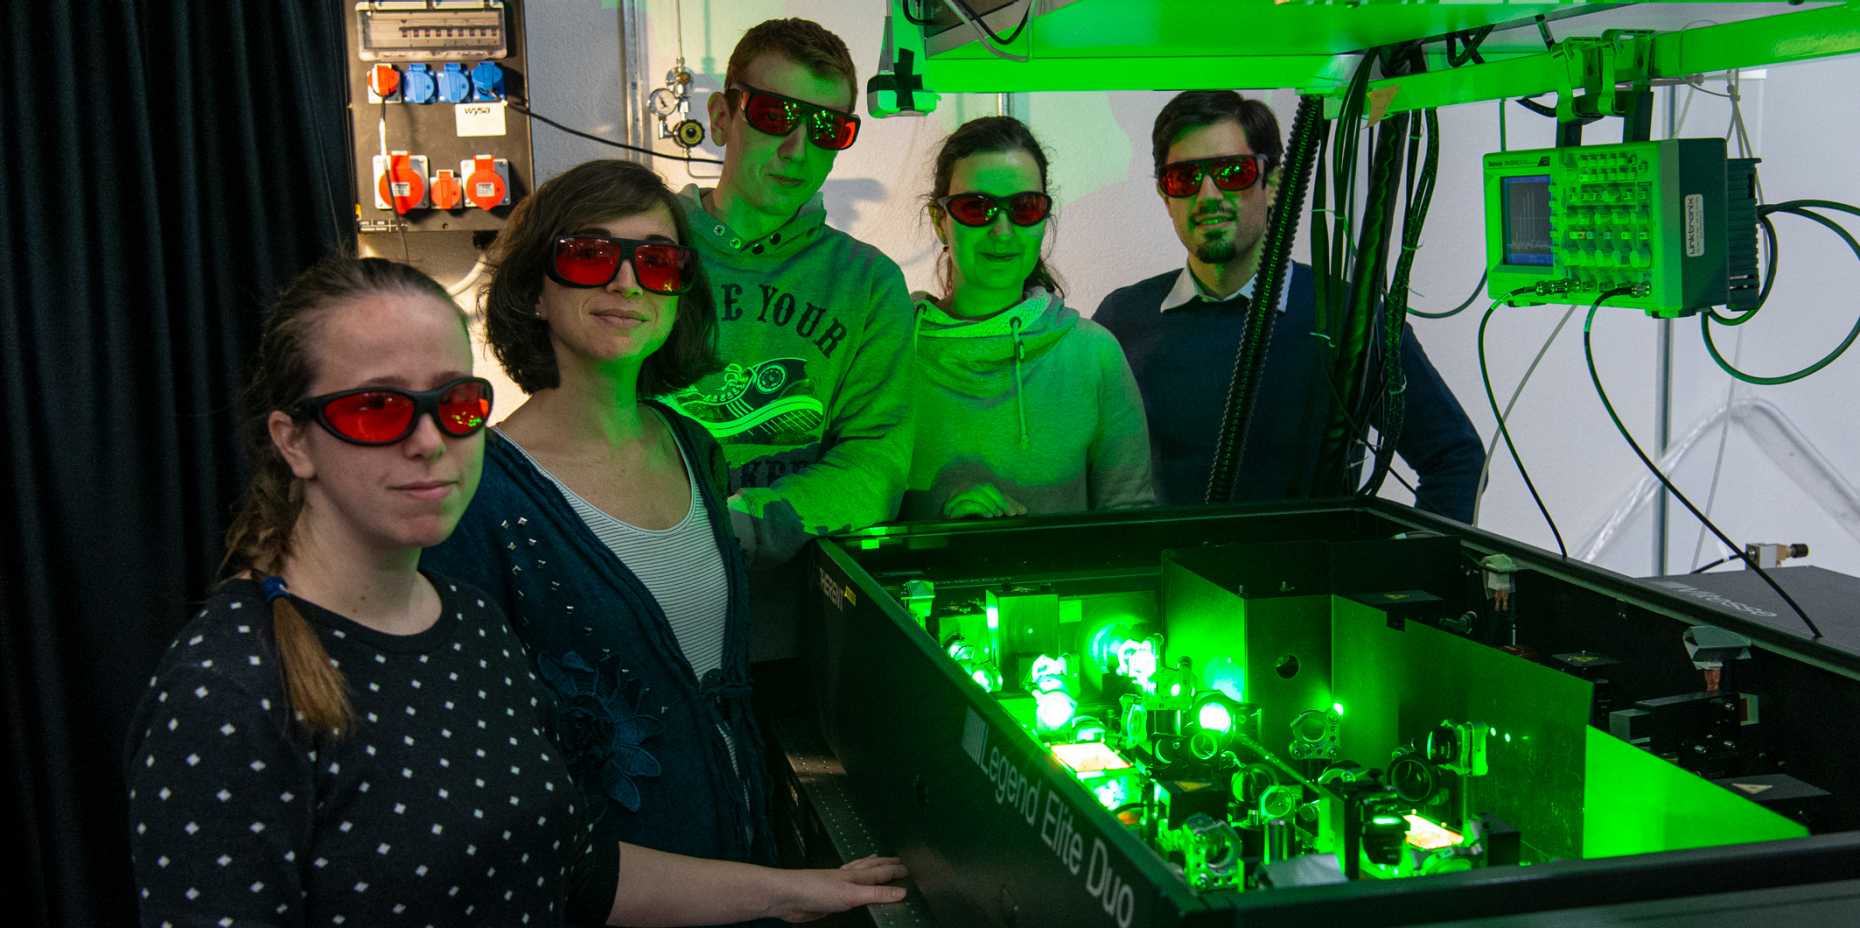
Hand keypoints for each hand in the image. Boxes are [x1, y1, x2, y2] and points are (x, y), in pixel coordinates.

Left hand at [770, 855, 909, 922]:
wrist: (788, 896)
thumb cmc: (816, 890)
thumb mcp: (852, 895)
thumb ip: (877, 894)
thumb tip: (901, 892)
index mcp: (856, 875)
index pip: (881, 872)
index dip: (895, 871)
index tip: (908, 870)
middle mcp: (848, 877)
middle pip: (870, 867)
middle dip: (884, 863)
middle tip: (897, 860)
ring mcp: (837, 885)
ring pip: (858, 872)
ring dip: (870, 867)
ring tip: (876, 860)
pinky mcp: (828, 896)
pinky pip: (848, 887)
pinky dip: (855, 881)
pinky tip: (850, 883)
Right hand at [942, 483, 1027, 518]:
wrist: (944, 534)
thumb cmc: (968, 522)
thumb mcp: (987, 513)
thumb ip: (1002, 508)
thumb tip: (1023, 510)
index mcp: (972, 488)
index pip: (992, 490)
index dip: (1007, 499)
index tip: (1021, 511)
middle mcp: (962, 489)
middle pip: (984, 487)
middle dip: (1001, 500)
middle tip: (1011, 513)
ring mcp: (954, 499)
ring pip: (974, 493)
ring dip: (989, 503)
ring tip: (998, 514)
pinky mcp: (949, 510)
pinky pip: (965, 504)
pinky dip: (978, 509)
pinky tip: (987, 516)